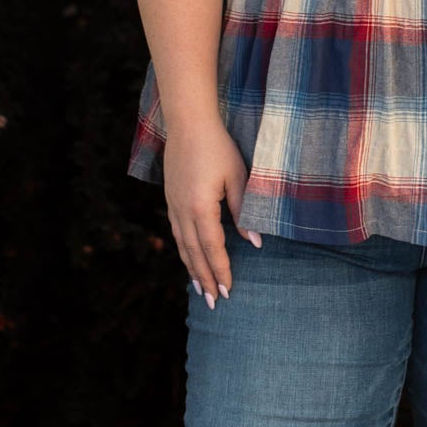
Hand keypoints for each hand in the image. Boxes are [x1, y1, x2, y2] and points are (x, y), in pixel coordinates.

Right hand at [163, 119, 260, 307]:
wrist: (188, 123)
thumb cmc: (218, 147)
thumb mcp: (238, 177)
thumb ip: (244, 211)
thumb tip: (255, 243)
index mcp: (200, 208)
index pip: (212, 248)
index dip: (221, 271)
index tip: (228, 292)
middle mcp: (182, 211)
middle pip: (194, 254)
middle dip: (205, 279)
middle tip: (213, 303)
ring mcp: (173, 206)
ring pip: (182, 246)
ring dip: (192, 269)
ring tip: (200, 290)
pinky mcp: (171, 199)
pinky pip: (177, 233)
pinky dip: (184, 251)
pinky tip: (189, 259)